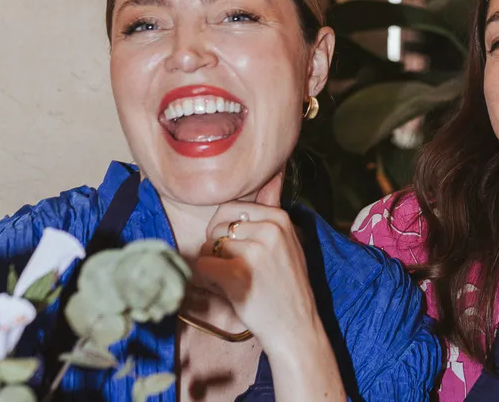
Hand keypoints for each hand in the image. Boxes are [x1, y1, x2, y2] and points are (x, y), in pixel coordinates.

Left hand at [191, 172, 319, 351]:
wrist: (296, 327)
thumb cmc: (286, 286)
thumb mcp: (288, 242)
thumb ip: (272, 212)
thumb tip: (276, 170)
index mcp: (280, 218)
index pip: (230, 208)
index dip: (226, 231)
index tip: (240, 251)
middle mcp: (269, 229)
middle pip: (216, 226)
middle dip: (216, 247)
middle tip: (234, 268)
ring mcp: (254, 251)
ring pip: (207, 246)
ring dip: (213, 265)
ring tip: (234, 281)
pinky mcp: (238, 273)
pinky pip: (202, 265)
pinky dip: (206, 280)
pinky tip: (226, 290)